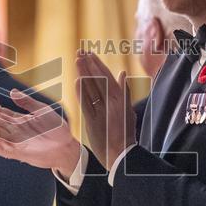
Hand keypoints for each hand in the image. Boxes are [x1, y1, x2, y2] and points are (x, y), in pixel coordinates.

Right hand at [0, 90, 81, 178]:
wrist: (66, 147)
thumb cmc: (57, 129)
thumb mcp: (41, 110)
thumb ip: (26, 101)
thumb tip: (12, 91)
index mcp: (19, 121)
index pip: (1, 113)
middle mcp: (15, 131)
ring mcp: (15, 142)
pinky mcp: (18, 153)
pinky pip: (3, 150)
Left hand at [76, 52, 135, 169]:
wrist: (121, 155)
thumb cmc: (125, 133)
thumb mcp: (128, 110)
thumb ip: (124, 91)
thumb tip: (123, 73)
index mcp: (121, 99)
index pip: (107, 77)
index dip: (97, 64)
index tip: (89, 54)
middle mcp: (113, 103)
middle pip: (99, 79)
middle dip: (89, 64)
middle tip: (80, 51)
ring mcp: (103, 112)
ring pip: (93, 89)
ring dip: (84, 73)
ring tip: (78, 59)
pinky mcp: (95, 122)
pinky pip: (87, 104)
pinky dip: (82, 92)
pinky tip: (77, 81)